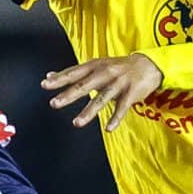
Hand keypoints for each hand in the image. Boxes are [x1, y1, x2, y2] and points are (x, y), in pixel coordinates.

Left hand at [43, 53, 162, 131]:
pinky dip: (115, 118)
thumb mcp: (95, 66)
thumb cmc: (117, 67)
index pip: (74, 73)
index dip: (59, 78)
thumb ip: (73, 73)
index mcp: (94, 66)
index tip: (45, 85)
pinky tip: (108, 129)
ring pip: (101, 98)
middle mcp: (105, 73)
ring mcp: (118, 83)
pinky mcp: (131, 93)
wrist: (147, 64)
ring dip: (88, 111)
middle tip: (54, 103)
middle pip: (84, 85)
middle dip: (69, 95)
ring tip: (76, 123)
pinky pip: (122, 108)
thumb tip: (49, 76)